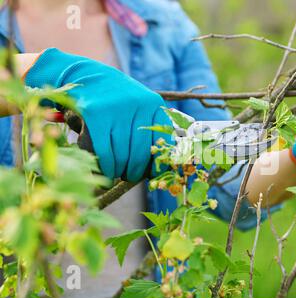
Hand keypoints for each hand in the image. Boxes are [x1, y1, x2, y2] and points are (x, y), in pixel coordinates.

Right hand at [24, 48, 171, 181]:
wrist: (83, 75)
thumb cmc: (115, 98)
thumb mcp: (138, 105)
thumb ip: (149, 128)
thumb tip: (161, 163)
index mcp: (153, 104)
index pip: (162, 141)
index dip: (159, 163)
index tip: (154, 175)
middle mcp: (138, 104)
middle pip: (140, 152)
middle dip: (135, 170)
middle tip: (129, 176)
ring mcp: (117, 109)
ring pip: (122, 154)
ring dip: (118, 171)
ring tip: (116, 174)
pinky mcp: (96, 114)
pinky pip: (104, 151)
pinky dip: (105, 166)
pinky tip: (105, 170)